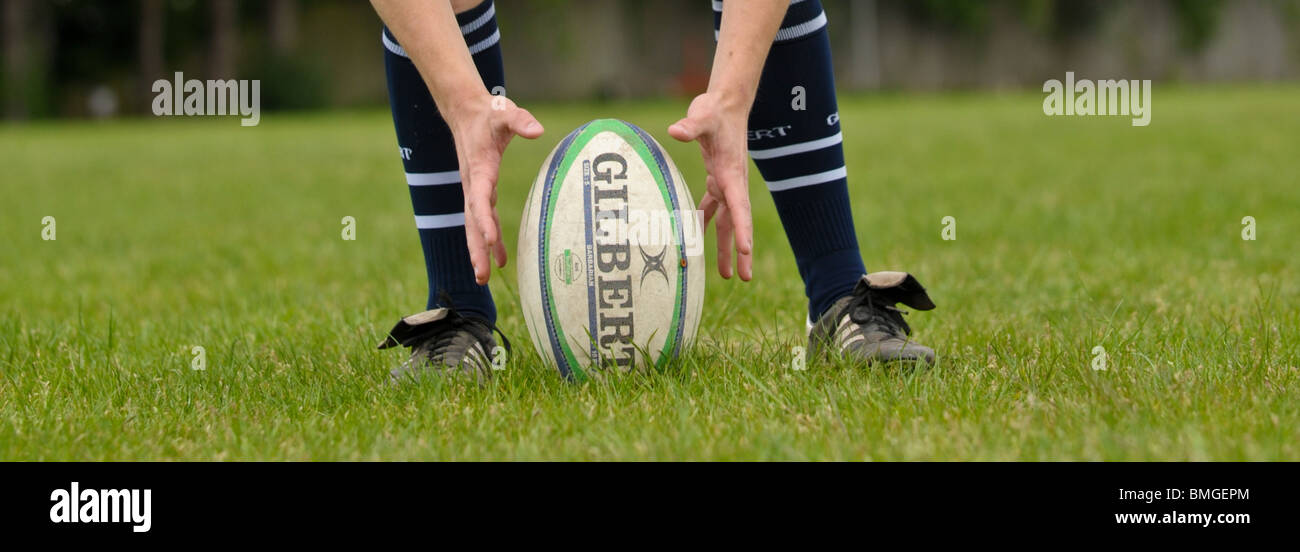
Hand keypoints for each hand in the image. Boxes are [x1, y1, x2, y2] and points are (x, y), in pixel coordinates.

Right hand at [445, 93, 543, 283]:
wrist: (466, 111)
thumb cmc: (488, 113)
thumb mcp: (504, 112)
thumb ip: (521, 121)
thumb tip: (539, 130)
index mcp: (479, 169)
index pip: (479, 199)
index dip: (483, 220)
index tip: (490, 239)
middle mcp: (473, 185)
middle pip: (472, 222)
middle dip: (476, 249)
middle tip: (482, 275)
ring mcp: (475, 190)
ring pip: (474, 226)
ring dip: (479, 252)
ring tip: (483, 279)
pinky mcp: (480, 191)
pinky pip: (484, 221)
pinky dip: (490, 241)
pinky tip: (500, 260)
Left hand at [669, 92, 752, 280]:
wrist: (725, 103)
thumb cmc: (714, 110)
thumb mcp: (702, 116)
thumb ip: (690, 126)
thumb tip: (675, 130)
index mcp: (731, 174)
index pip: (739, 207)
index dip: (742, 230)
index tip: (745, 251)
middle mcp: (731, 183)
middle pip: (737, 223)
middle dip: (740, 251)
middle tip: (745, 278)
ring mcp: (724, 183)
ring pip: (725, 221)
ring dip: (724, 246)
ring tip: (725, 274)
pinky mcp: (715, 179)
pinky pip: (711, 208)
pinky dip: (704, 224)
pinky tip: (696, 239)